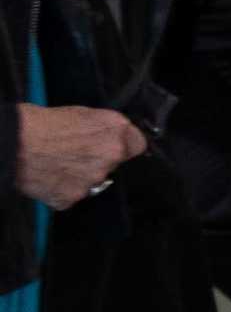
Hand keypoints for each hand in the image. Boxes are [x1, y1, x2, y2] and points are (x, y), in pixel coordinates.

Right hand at [17, 104, 144, 205]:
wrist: (11, 144)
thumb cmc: (39, 123)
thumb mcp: (81, 113)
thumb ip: (104, 127)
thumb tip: (110, 135)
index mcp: (115, 131)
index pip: (138, 144)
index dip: (124, 145)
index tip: (114, 145)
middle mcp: (110, 157)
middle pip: (113, 163)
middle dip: (98, 159)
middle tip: (74, 152)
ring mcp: (92, 180)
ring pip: (93, 180)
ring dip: (81, 175)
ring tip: (56, 162)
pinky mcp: (72, 198)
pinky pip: (72, 194)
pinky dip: (62, 188)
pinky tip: (48, 175)